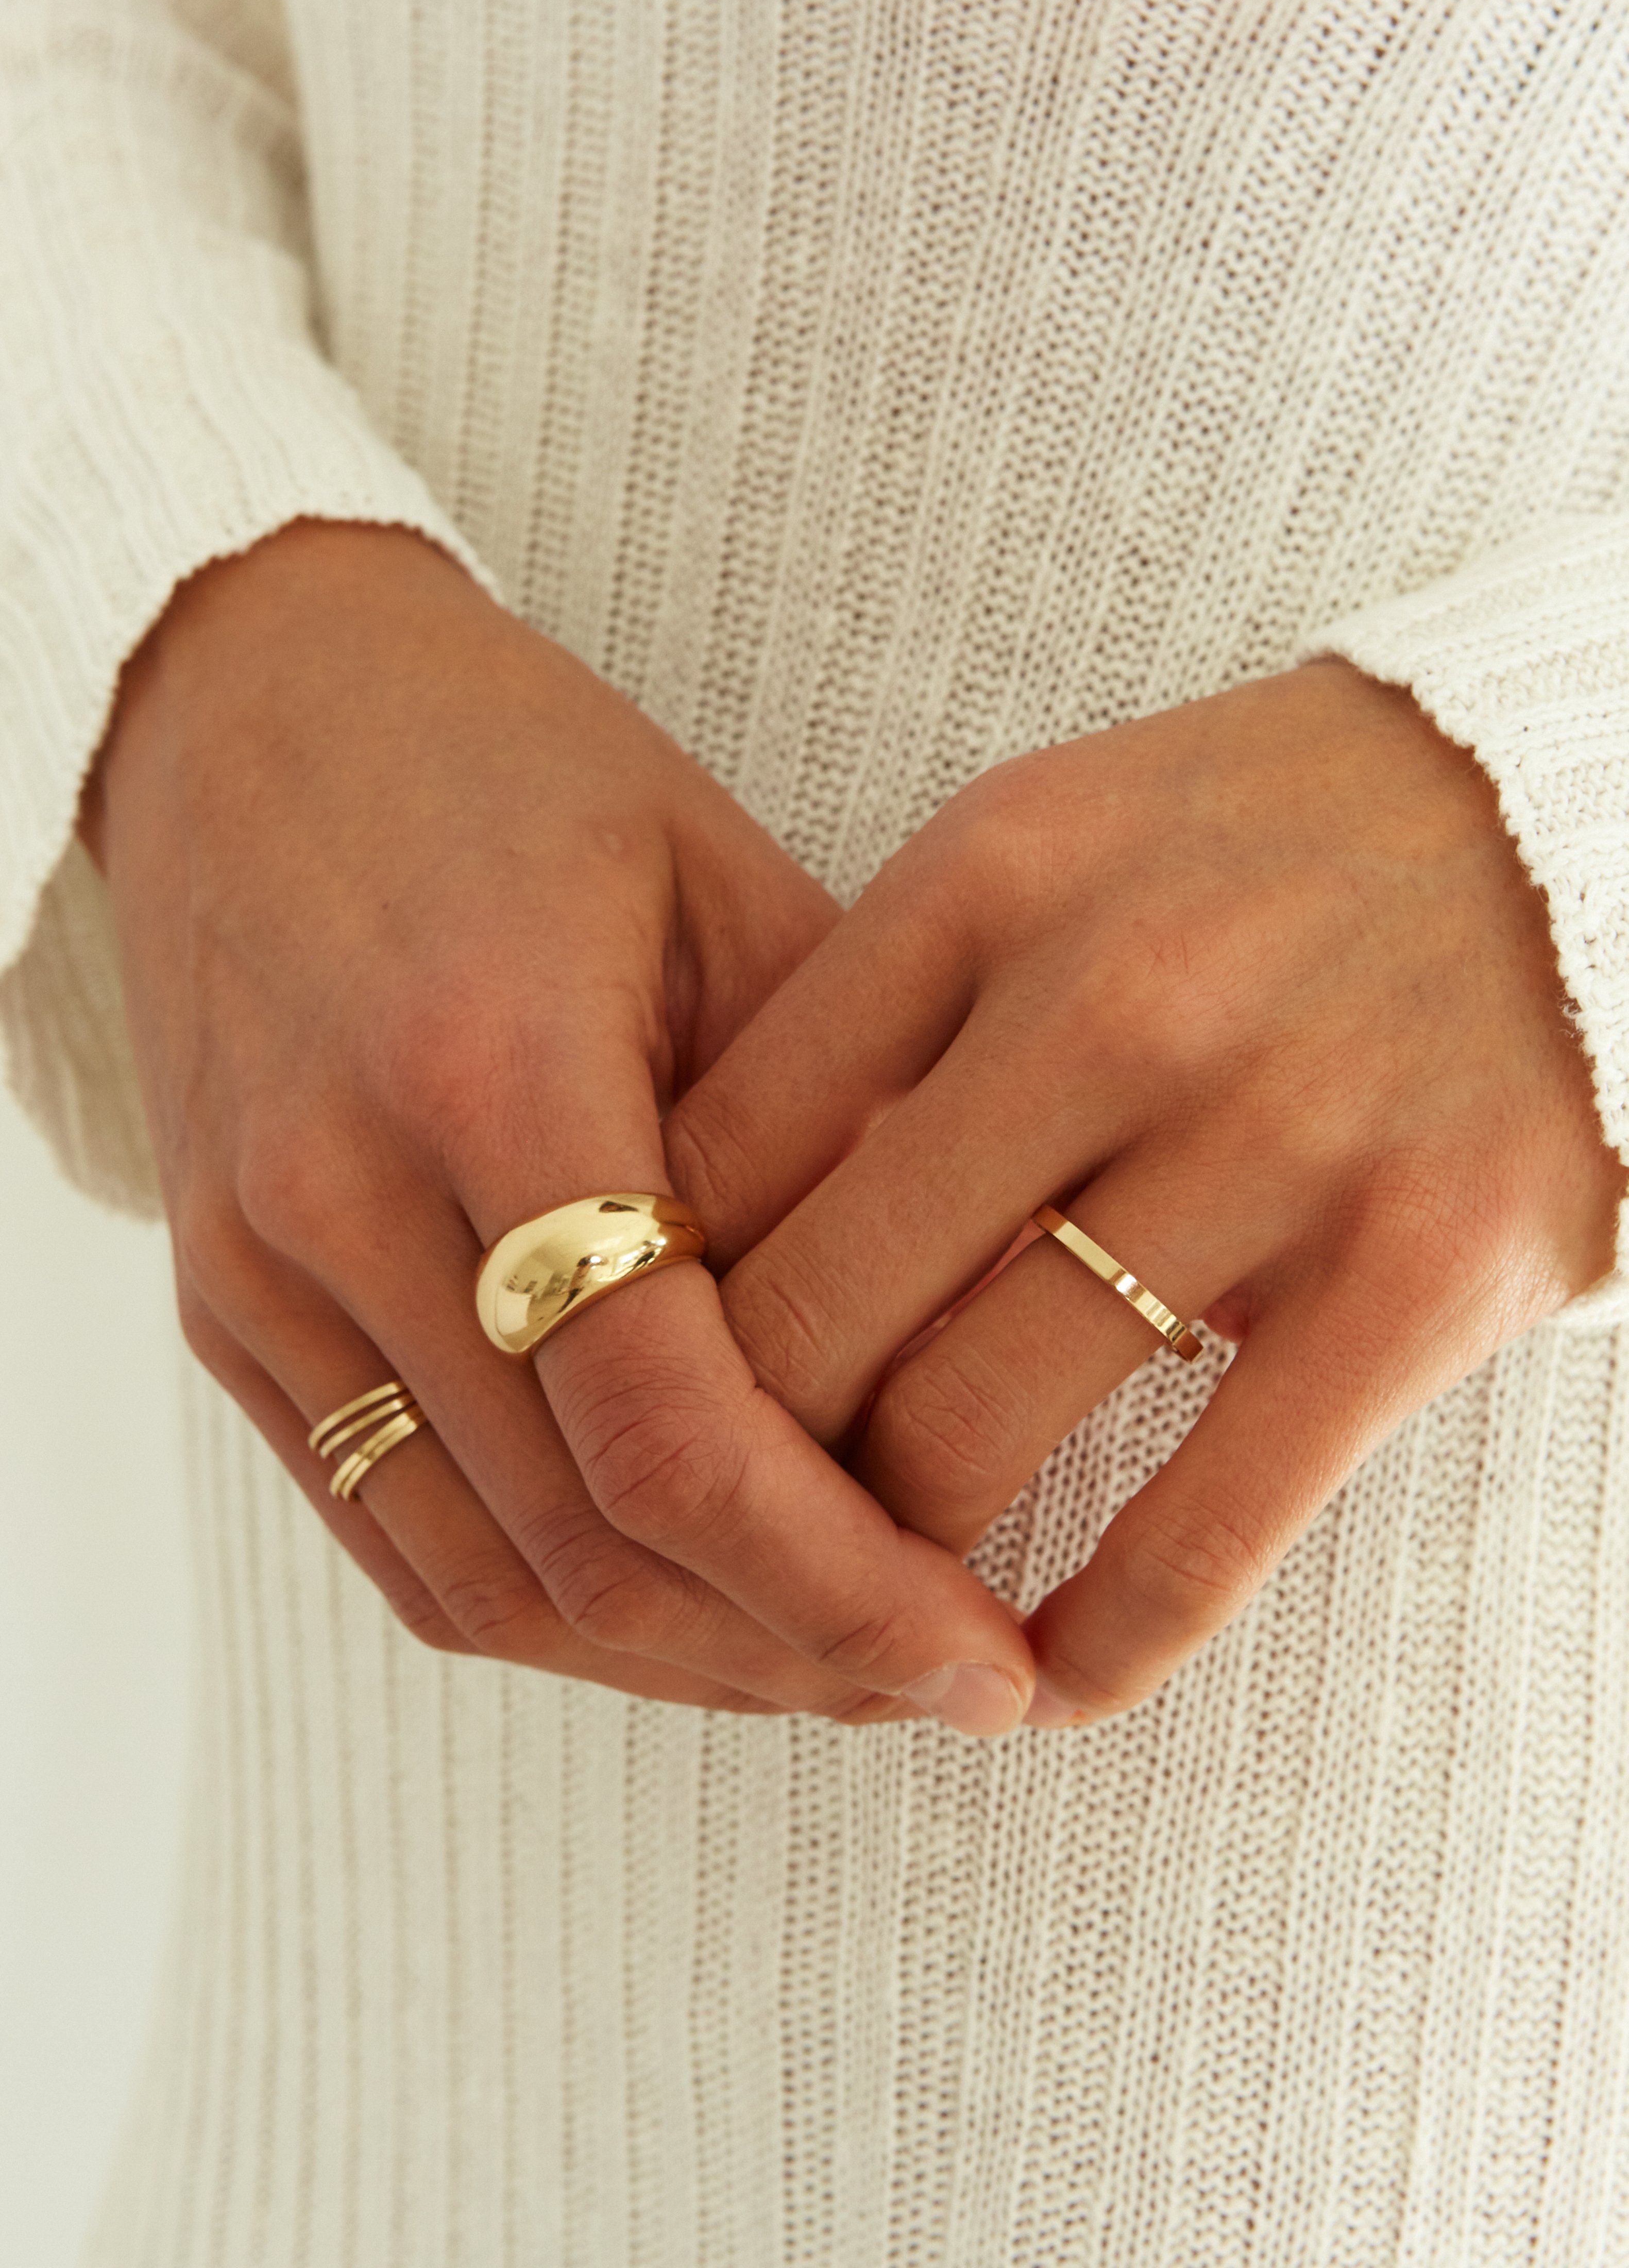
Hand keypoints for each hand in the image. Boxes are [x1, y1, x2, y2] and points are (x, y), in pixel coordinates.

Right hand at [82, 520, 1034, 1728]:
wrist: (244, 709)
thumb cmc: (511, 769)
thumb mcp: (718, 879)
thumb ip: (843, 1106)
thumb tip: (1003, 1311)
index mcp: (489, 1062)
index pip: (668, 1421)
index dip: (843, 1574)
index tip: (987, 1651)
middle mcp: (342, 1192)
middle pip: (585, 1539)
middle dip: (791, 1647)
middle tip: (948, 1675)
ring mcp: (259, 1269)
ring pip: (486, 1579)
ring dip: (682, 1659)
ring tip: (843, 1665)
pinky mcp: (227, 1310)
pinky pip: (394, 1534)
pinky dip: (554, 1607)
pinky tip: (690, 1608)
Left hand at [667, 662, 1625, 1723]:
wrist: (1560, 809)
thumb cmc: (1252, 853)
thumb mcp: (1041, 857)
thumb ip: (889, 1020)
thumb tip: (706, 1241)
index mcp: (989, 876)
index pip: (725, 1149)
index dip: (647, 1307)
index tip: (642, 1388)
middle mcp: (1116, 997)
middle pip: (818, 1307)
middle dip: (741, 1458)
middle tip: (730, 1528)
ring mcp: (1278, 1130)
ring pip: (977, 1427)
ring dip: (891, 1558)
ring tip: (880, 1597)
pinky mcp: (1423, 1266)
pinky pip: (1202, 1523)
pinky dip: (1096, 1642)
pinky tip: (1043, 1680)